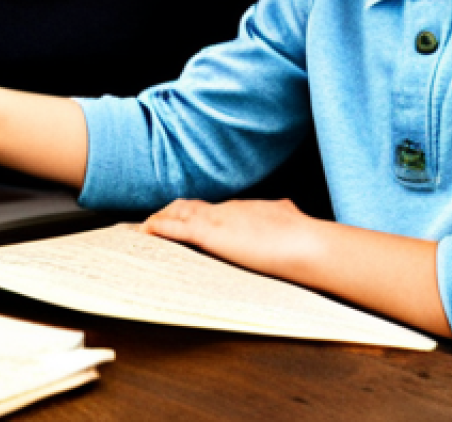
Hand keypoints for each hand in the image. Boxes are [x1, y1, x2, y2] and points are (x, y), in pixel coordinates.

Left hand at [146, 198, 451, 337]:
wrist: (308, 244)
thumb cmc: (304, 238)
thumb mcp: (289, 219)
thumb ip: (282, 216)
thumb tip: (288, 211)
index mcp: (245, 208)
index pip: (211, 207)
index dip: (191, 211)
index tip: (179, 215)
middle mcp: (228, 209)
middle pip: (190, 206)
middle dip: (170, 212)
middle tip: (152, 220)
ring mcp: (219, 220)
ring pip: (179, 213)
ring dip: (160, 219)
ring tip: (144, 228)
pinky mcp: (212, 234)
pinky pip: (177, 228)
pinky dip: (159, 228)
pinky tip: (147, 231)